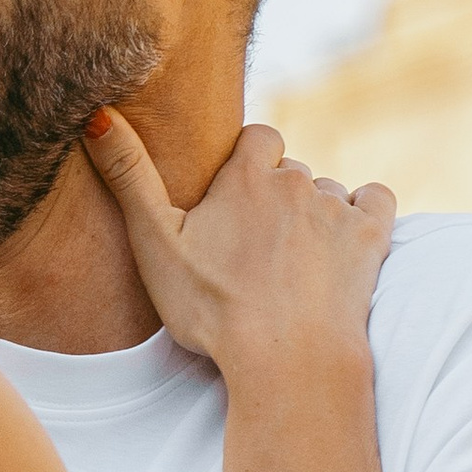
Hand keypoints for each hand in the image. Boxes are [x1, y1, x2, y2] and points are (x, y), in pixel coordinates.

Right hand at [85, 111, 394, 386]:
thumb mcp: (155, 244)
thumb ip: (129, 174)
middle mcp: (296, 181)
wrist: (287, 359)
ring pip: (327, 192)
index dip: (248, 165)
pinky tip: (343, 242)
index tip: (234, 204)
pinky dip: (363, 213)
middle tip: (257, 247)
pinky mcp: (371, 237)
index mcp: (246, 176)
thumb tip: (96, 113)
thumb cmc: (214, 309)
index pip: (258, 139)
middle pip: (291, 171)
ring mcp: (337, 208)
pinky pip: (376, 199)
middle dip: (278, 198)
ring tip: (295, 263)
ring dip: (315, 215)